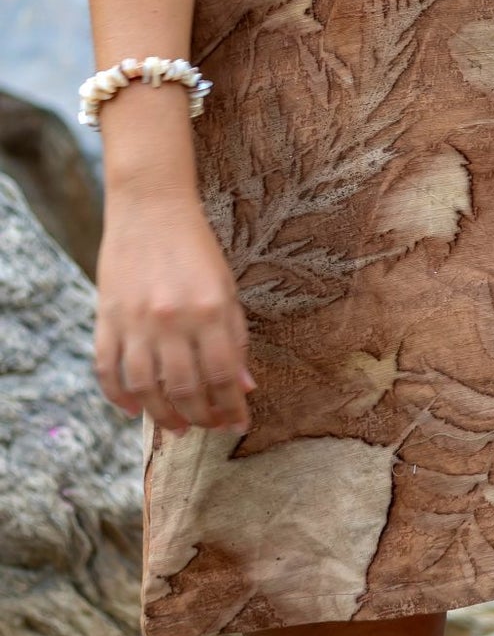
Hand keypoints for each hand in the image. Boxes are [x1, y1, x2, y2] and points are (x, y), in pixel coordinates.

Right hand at [95, 193, 255, 434]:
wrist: (150, 208)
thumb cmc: (196, 249)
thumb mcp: (228, 289)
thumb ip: (236, 339)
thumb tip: (245, 387)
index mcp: (210, 311)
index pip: (223, 376)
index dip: (232, 407)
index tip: (238, 425)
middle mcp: (172, 320)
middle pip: (185, 389)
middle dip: (201, 417)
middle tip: (208, 428)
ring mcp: (134, 321)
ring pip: (145, 389)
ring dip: (163, 416)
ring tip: (178, 427)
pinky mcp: (106, 318)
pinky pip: (108, 370)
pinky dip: (118, 397)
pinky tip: (134, 411)